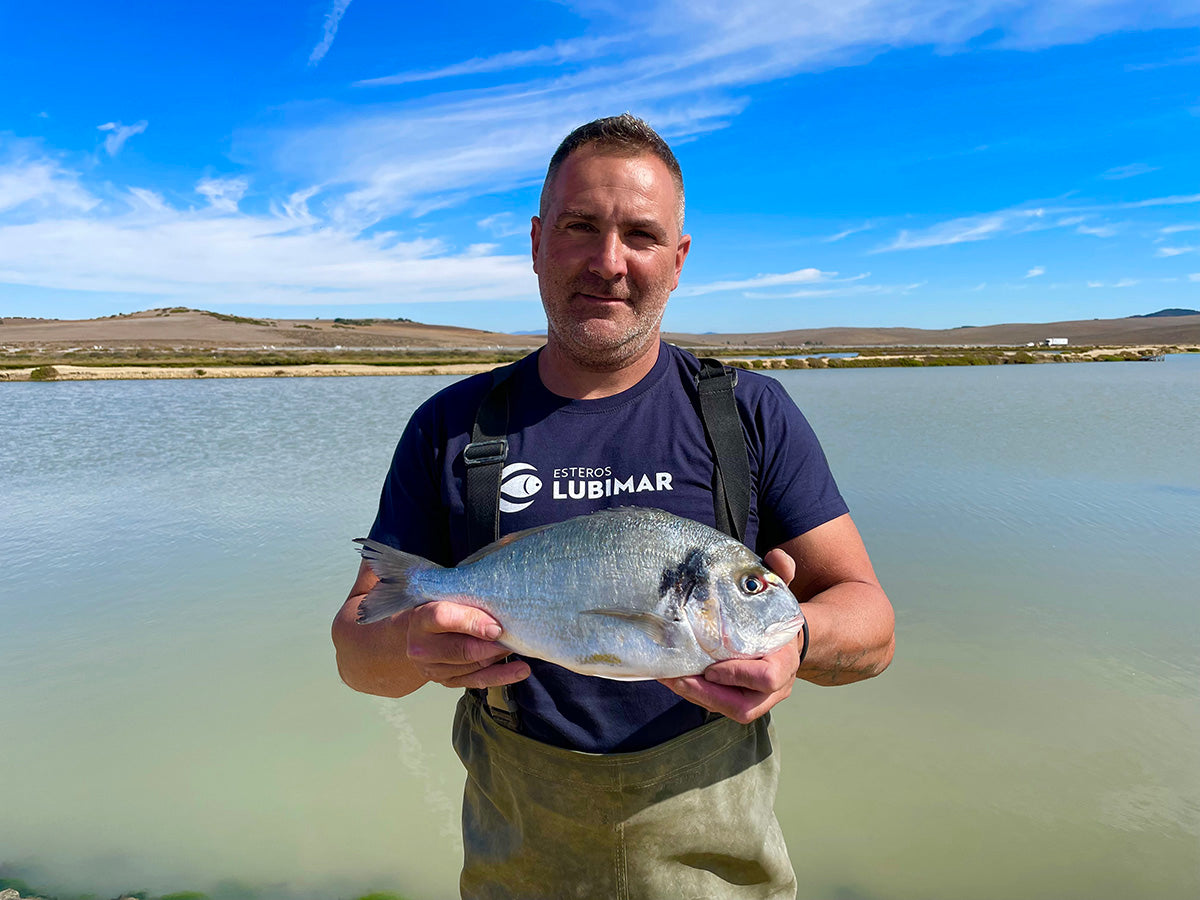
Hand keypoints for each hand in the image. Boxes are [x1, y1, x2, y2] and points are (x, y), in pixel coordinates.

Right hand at [405, 601, 530, 689]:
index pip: (443, 618)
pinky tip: (520, 669)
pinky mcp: (448, 682)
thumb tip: (501, 605)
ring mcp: (434, 669)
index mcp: (421, 620)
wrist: (417, 638)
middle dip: (492, 645)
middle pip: (462, 649)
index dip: (472, 621)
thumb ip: (465, 600)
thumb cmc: (436, 612)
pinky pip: (479, 680)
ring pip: (474, 665)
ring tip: (519, 645)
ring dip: (499, 656)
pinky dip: (503, 675)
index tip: (496, 626)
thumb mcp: (444, 599)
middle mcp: (423, 648)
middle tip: (515, 637)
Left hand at [659, 546, 800, 723]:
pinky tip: (672, 676)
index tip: (712, 667)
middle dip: (709, 695)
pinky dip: (695, 694)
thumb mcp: (781, 595)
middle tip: (679, 678)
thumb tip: (778, 557)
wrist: (786, 640)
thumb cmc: (777, 616)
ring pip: (729, 710)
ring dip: (697, 697)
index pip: (767, 677)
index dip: (739, 674)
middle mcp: (775, 687)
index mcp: (785, 661)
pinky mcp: (739, 700)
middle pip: (745, 706)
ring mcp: (758, 699)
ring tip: (669, 678)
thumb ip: (780, 575)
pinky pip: (718, 705)